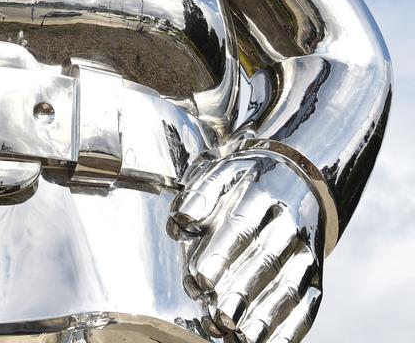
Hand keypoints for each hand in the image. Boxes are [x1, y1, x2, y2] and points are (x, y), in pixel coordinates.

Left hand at [170, 153, 322, 342]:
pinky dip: (290, 329)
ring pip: (290, 287)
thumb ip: (201, 193)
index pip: (242, 225)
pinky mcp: (316, 276)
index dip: (221, 253)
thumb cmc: (248, 182)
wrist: (298, 180)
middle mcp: (291, 222)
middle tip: (221, 315)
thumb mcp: (224, 172)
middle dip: (243, 290)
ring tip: (241, 336)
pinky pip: (308, 306)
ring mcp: (307, 251)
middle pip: (267, 260)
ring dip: (266, 316)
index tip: (201, 278)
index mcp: (264, 192)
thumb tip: (182, 220)